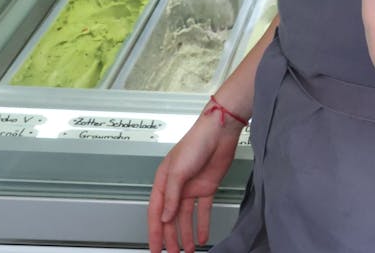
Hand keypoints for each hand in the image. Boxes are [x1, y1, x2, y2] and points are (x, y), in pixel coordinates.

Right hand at [147, 111, 243, 252]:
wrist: (219, 132)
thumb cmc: (195, 143)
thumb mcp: (178, 171)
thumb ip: (171, 197)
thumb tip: (166, 218)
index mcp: (163, 182)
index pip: (156, 213)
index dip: (155, 232)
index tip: (155, 248)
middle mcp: (176, 187)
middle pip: (171, 218)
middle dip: (171, 238)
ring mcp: (192, 188)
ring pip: (186, 217)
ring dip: (186, 234)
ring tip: (187, 250)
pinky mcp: (207, 188)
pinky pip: (203, 211)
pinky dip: (202, 225)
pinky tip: (202, 237)